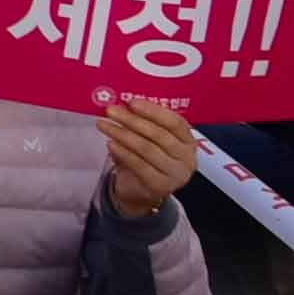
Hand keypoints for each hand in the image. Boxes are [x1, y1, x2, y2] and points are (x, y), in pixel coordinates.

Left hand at [97, 98, 199, 216]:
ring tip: (105, 125)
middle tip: (111, 110)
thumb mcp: (149, 139)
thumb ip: (143, 122)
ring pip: (147, 149)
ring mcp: (175, 174)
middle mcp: (187, 158)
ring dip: (123, 134)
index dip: (153, 111)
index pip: (175, 122)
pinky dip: (123, 152)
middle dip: (132, 120)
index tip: (132, 102)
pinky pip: (139, 165)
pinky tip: (110, 143)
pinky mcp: (160, 186)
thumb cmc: (147, 159)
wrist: (141, 192)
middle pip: (159, 134)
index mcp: (188, 141)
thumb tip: (122, 104)